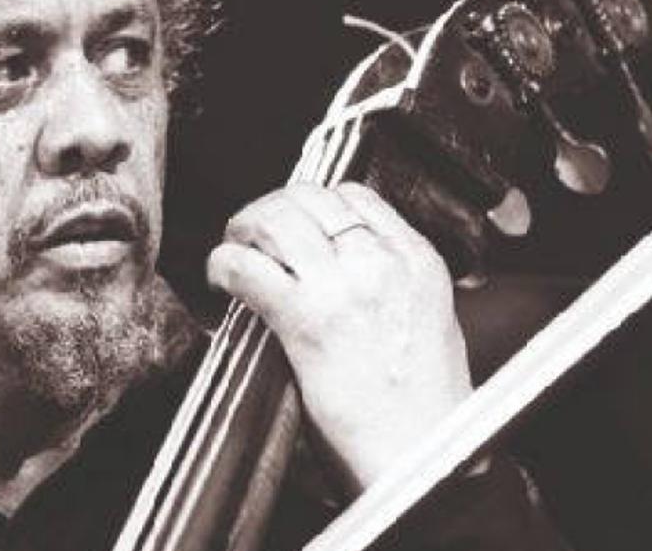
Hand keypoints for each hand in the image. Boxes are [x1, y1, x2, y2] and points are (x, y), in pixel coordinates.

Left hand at [206, 182, 472, 491]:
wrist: (424, 457)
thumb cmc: (427, 404)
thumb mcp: (430, 316)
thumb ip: (391, 278)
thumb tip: (341, 261)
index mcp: (415, 259)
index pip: (353, 195)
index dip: (312, 201)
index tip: (293, 219)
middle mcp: (381, 262)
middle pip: (308, 197)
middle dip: (271, 207)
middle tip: (252, 231)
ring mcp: (343, 286)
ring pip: (275, 220)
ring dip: (243, 229)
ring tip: (234, 249)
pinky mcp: (306, 319)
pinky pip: (247, 267)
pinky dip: (223, 265)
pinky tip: (221, 279)